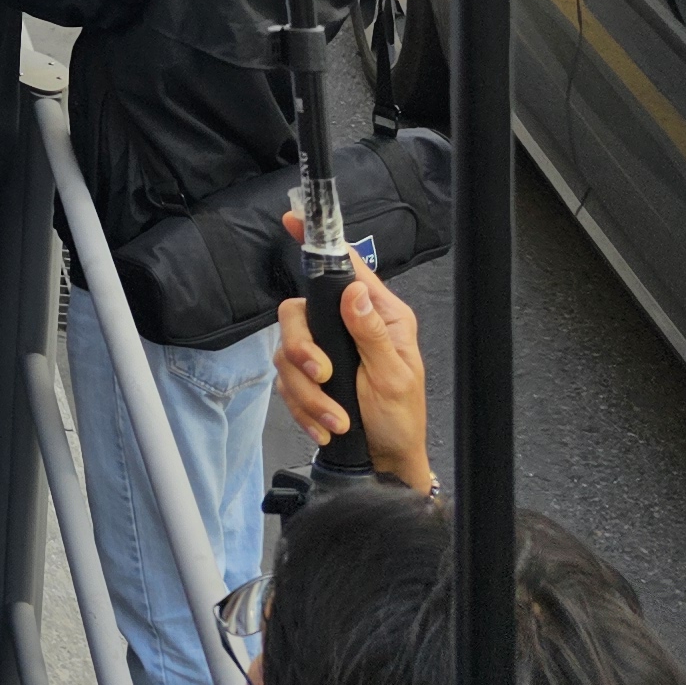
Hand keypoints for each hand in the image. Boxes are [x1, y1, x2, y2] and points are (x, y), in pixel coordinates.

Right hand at [278, 215, 429, 492]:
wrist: (384, 462)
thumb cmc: (401, 419)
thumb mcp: (394, 378)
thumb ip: (371, 334)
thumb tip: (353, 290)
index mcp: (377, 316)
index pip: (346, 268)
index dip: (318, 244)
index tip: (290, 221)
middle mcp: (346, 326)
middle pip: (297, 314)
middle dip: (301, 350)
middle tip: (322, 376)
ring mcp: (323, 352)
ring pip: (286, 353)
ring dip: (306, 393)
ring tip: (334, 419)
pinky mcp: (307, 378)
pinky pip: (284, 382)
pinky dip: (301, 408)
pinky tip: (324, 426)